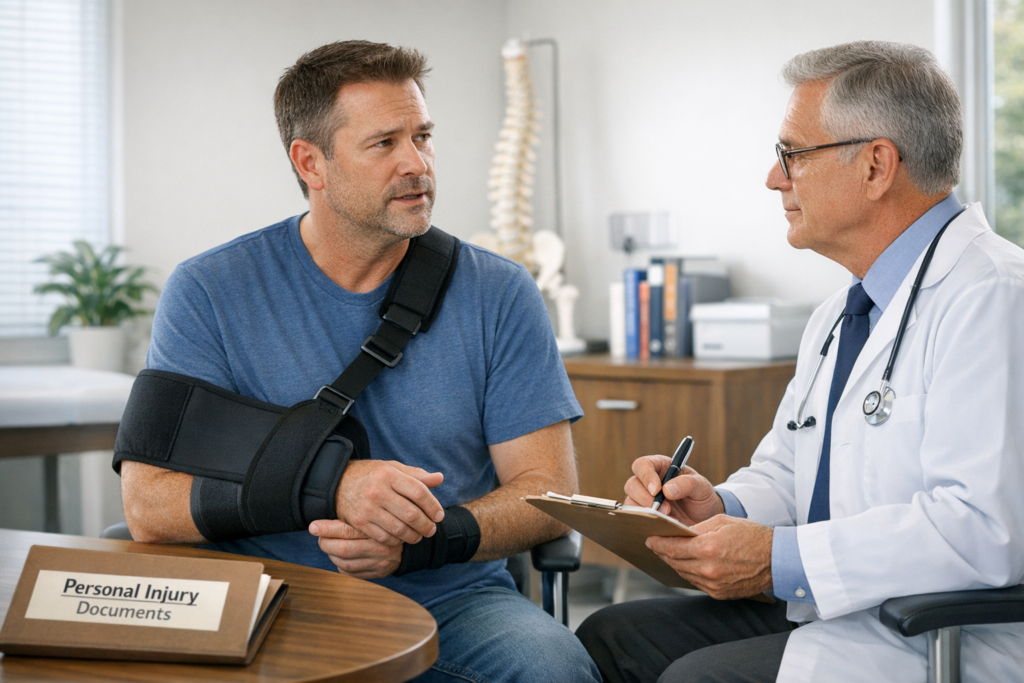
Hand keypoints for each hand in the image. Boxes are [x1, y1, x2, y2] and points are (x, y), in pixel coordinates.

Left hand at [309, 519, 401, 578]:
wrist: (414, 538)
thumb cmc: (390, 519)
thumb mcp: (380, 510)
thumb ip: (358, 511)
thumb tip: (329, 512)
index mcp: (379, 528)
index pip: (347, 530)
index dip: (327, 529)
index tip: (313, 526)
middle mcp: (380, 547)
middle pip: (343, 549)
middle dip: (326, 544)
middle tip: (320, 537)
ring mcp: (380, 562)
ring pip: (345, 563)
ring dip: (332, 555)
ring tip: (329, 545)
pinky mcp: (379, 573)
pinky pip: (352, 573)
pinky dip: (341, 565)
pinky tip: (340, 556)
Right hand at [335, 460, 444, 545]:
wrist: (337, 482)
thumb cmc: (371, 475)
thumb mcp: (392, 468)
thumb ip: (416, 475)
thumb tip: (440, 478)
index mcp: (388, 474)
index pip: (418, 492)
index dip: (433, 506)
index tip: (440, 515)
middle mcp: (377, 491)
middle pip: (411, 513)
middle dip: (426, 525)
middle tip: (432, 529)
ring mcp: (367, 508)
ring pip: (399, 529)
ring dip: (413, 536)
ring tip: (419, 536)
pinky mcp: (358, 523)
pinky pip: (383, 538)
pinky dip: (396, 541)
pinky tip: (402, 538)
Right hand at [623, 455, 723, 525]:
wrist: (705, 519)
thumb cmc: (702, 497)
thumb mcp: (702, 487)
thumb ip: (688, 484)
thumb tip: (667, 490)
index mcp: (661, 467)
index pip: (643, 465)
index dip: (646, 476)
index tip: (657, 490)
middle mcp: (648, 482)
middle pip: (631, 484)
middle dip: (645, 498)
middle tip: (666, 509)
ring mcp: (644, 500)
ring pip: (630, 503)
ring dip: (645, 512)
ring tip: (667, 518)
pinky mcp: (645, 516)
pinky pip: (635, 519)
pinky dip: (645, 523)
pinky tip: (660, 526)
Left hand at [646, 515, 772, 599]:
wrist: (777, 559)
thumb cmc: (752, 535)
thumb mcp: (722, 521)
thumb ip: (697, 528)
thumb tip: (677, 533)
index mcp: (708, 549)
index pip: (672, 548)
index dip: (657, 544)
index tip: (649, 539)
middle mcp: (708, 570)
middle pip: (675, 562)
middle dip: (663, 553)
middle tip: (656, 545)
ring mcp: (713, 585)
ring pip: (684, 574)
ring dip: (675, 563)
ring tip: (669, 553)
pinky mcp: (719, 594)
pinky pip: (696, 583)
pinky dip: (689, 573)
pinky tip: (688, 564)